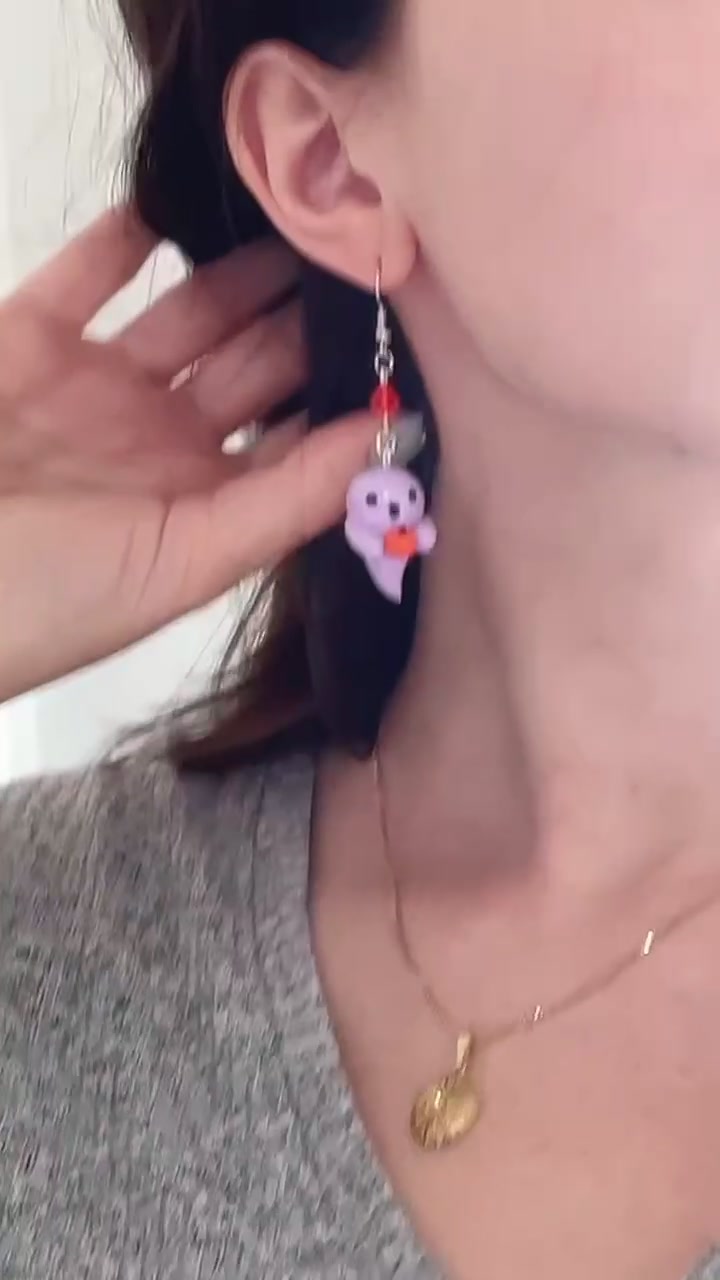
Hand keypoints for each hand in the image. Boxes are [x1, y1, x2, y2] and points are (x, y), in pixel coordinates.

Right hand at [0, 208, 371, 703]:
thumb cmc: (50, 596)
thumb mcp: (184, 563)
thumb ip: (289, 500)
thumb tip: (394, 438)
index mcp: (204, 501)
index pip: (295, 435)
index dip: (347, 391)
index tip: (412, 333)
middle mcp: (162, 440)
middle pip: (254, 363)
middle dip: (308, 315)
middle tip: (370, 248)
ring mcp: (96, 385)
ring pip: (189, 311)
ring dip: (243, 266)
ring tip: (305, 208)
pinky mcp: (31, 337)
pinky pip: (90, 271)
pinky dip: (131, 231)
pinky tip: (190, 192)